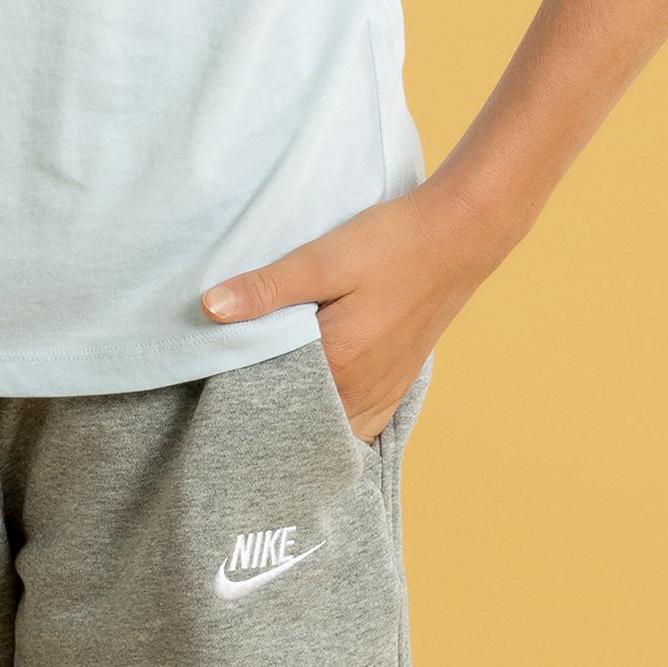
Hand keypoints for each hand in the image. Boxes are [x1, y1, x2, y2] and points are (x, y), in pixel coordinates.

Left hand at [198, 178, 508, 440]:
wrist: (458, 236)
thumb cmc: (392, 243)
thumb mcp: (324, 258)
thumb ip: (268, 288)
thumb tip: (209, 308)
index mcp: (338, 366)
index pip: (272, 404)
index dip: (239, 398)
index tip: (211, 388)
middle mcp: (363, 394)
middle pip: (302, 425)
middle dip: (268, 418)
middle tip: (230, 399)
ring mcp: (384, 394)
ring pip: (332, 430)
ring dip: (302, 422)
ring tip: (267, 402)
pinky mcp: (398, 384)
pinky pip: (360, 425)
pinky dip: (334, 422)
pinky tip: (315, 403)